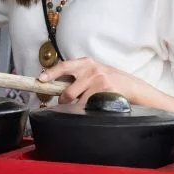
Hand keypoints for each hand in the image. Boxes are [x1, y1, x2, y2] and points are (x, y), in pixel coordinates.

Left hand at [36, 57, 151, 106]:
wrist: (131, 86)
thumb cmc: (108, 79)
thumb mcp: (93, 71)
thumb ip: (76, 75)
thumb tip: (54, 84)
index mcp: (85, 63)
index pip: (64, 67)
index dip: (51, 73)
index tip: (41, 79)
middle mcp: (91, 71)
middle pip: (68, 91)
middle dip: (64, 101)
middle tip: (65, 104)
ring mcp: (99, 82)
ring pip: (77, 101)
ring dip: (76, 107)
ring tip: (83, 105)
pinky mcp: (106, 93)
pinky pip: (88, 106)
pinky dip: (87, 110)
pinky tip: (93, 107)